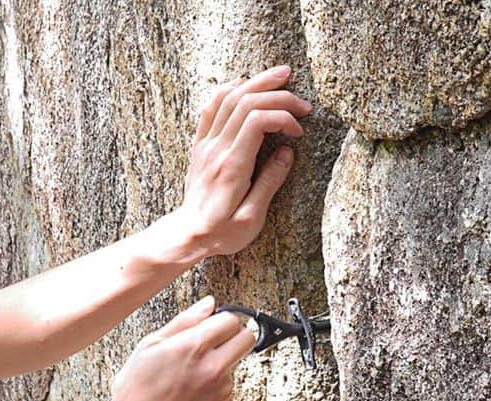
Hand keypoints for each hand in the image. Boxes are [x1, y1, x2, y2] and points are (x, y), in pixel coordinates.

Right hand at [101, 296, 254, 400]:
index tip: (213, 326)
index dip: (221, 320)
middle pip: (247, 338)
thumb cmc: (137, 393)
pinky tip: (192, 392)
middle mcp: (213, 367)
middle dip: (233, 337)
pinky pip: (229, 387)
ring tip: (190, 376)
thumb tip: (208, 304)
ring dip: (221, 363)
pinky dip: (216, 386)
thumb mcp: (149, 346)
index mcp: (193, 346)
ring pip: (236, 363)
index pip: (231, 319)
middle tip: (214, 344)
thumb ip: (184, 321)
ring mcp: (222, 389)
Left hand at [177, 65, 311, 257]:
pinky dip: (229, 90)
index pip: (257, 121)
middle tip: (303, 103)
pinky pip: (210, 108)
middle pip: (245, 102)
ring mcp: (205, 145)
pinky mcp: (200, 146)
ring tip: (281, 76)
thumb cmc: (221, 232)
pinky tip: (245, 85)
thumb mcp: (251, 219)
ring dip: (256, 83)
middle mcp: (216, 150)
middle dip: (279, 95)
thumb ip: (269, 184)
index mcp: (232, 167)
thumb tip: (286, 153)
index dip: (283, 117)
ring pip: (228, 98)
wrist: (188, 234)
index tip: (299, 132)